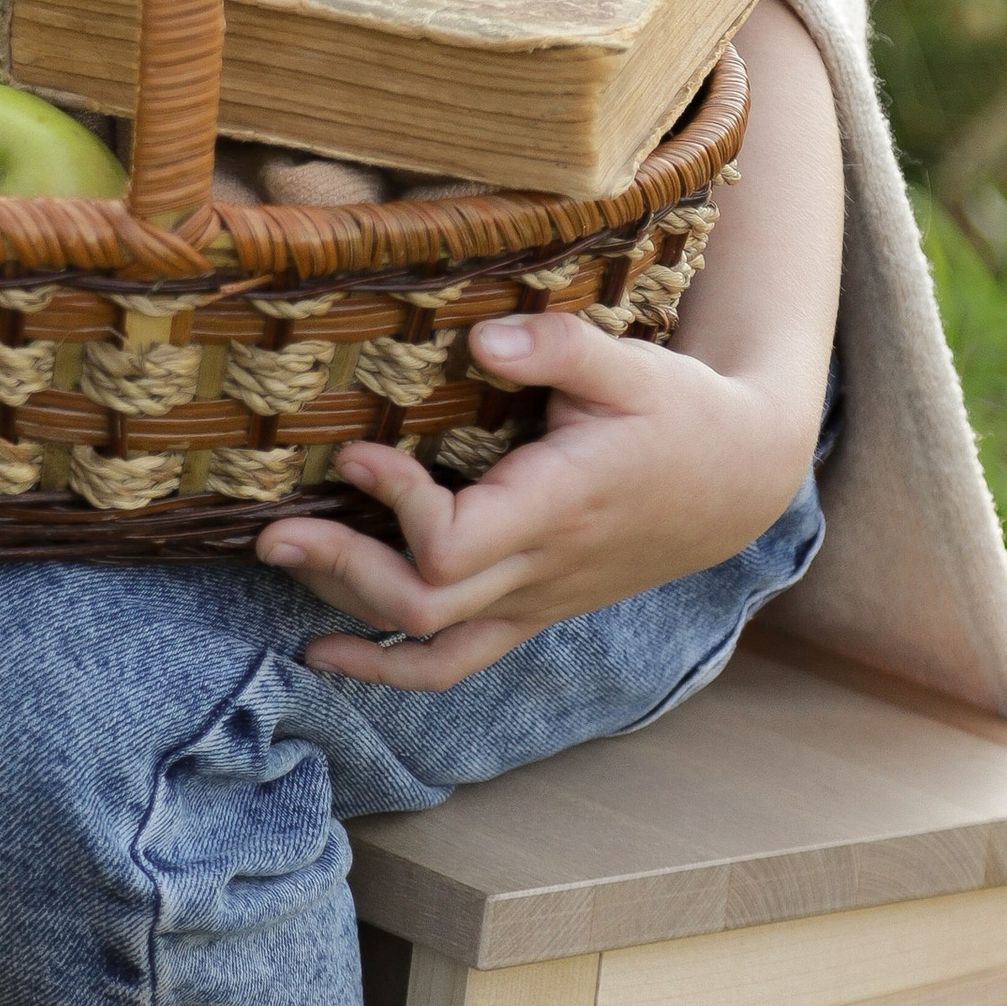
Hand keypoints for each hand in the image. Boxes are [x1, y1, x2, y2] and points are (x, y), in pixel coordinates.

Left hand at [253, 310, 818, 689]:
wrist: (735, 480)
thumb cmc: (679, 415)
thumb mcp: (631, 366)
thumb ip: (557, 349)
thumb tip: (478, 338)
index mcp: (558, 509)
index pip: (455, 545)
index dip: (395, 506)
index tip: (354, 453)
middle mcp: (541, 571)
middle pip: (422, 605)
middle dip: (339, 569)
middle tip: (272, 530)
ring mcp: (535, 602)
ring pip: (431, 646)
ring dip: (349, 614)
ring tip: (281, 565)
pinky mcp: (532, 609)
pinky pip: (453, 662)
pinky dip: (386, 666)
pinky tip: (328, 652)